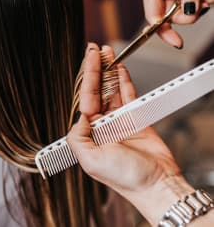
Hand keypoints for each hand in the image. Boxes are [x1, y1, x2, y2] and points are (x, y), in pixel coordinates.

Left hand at [67, 43, 193, 224]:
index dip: (87, 77)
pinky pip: (129, 95)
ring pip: (113, 90)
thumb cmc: (124, 178)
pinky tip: (120, 69)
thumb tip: (80, 115)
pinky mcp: (136, 118)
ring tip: (107, 53)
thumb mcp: (90, 160)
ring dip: (110, 71)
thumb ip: (77, 136)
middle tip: (96, 50)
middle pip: (98, 90)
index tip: (89, 59)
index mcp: (89, 132)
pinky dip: (125, 81)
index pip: (85, 98)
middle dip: (96, 69)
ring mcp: (120, 120)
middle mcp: (103, 124)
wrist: (156, 185)